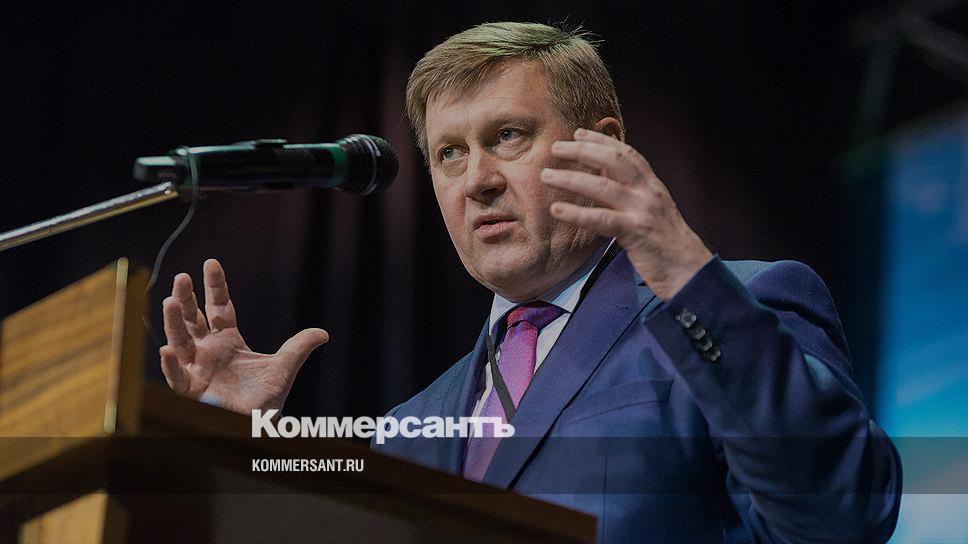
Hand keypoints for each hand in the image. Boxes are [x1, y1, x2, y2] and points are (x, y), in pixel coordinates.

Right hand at [159, 259, 328, 413]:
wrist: (257, 426)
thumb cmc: (265, 399)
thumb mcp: (284, 368)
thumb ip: (299, 347)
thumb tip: (323, 333)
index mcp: (228, 341)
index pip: (219, 307)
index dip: (215, 286)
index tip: (210, 263)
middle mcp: (208, 351)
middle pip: (193, 319)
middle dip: (186, 299)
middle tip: (182, 277)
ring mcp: (197, 369)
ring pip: (180, 342)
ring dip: (174, 323)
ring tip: (170, 301)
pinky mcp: (192, 390)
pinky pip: (177, 377)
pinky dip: (172, 365)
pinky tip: (168, 351)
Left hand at [543, 128, 711, 299]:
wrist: (690, 271)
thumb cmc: (667, 245)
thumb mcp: (652, 211)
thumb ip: (632, 193)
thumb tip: (605, 176)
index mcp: (652, 186)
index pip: (626, 153)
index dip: (602, 140)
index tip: (579, 132)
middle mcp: (649, 192)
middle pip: (613, 160)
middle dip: (582, 150)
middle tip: (556, 147)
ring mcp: (643, 211)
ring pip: (603, 186)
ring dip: (571, 178)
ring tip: (546, 175)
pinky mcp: (637, 233)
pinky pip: (602, 220)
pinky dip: (577, 213)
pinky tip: (557, 209)